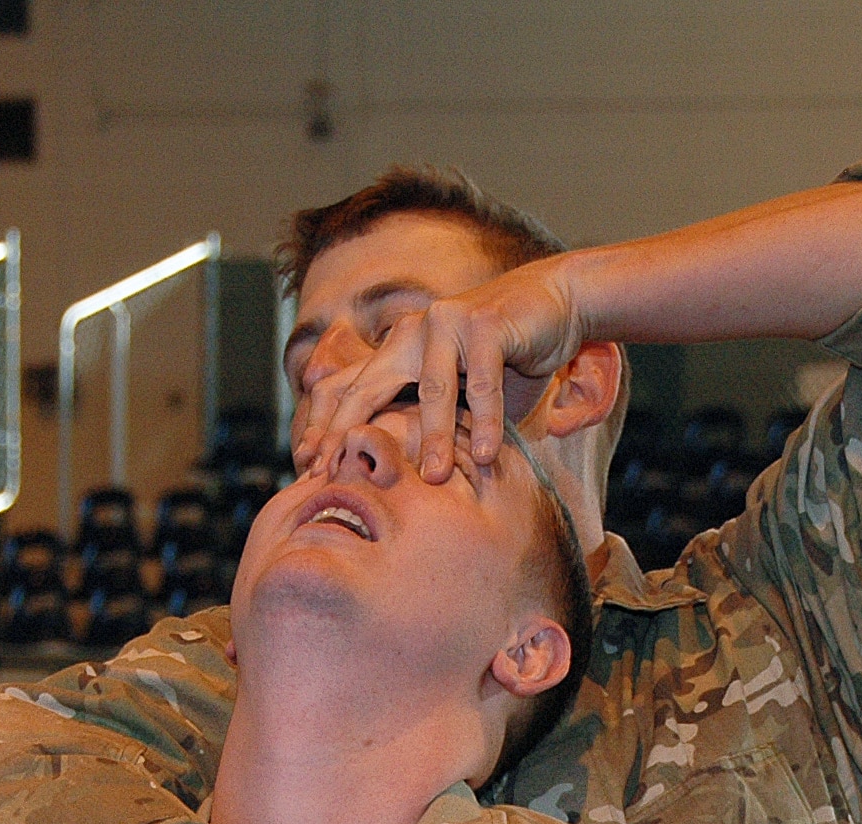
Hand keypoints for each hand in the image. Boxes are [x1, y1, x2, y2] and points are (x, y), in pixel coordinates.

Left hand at [294, 253, 586, 481]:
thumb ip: (430, 424)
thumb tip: (398, 476)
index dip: (323, 428)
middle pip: (367, 389)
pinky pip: (483, 383)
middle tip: (334, 476)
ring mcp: (444, 322)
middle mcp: (410, 333)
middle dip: (346, 434)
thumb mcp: (459, 395)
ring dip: (435, 437)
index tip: (307, 468)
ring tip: (435, 479)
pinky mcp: (483, 322)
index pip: (347, 391)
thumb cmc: (505, 359)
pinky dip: (487, 420)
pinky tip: (486, 454)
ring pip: (432, 391)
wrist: (554, 306)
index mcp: (395, 350)